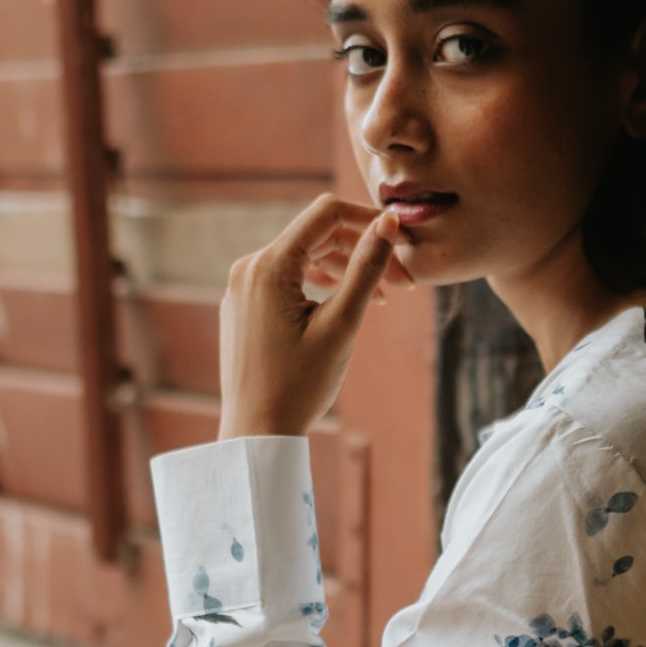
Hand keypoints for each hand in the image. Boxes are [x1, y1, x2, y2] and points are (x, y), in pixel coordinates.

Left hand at [217, 194, 409, 439]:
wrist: (257, 432)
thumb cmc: (299, 384)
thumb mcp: (341, 325)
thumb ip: (366, 269)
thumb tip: (389, 223)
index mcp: (269, 265)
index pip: (325, 214)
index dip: (368, 220)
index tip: (401, 240)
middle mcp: (249, 268)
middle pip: (316, 237)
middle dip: (361, 251)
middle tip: (403, 283)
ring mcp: (243, 288)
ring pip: (302, 259)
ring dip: (344, 270)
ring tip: (380, 300)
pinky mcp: (244, 307)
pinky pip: (286, 281)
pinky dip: (319, 286)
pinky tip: (345, 306)